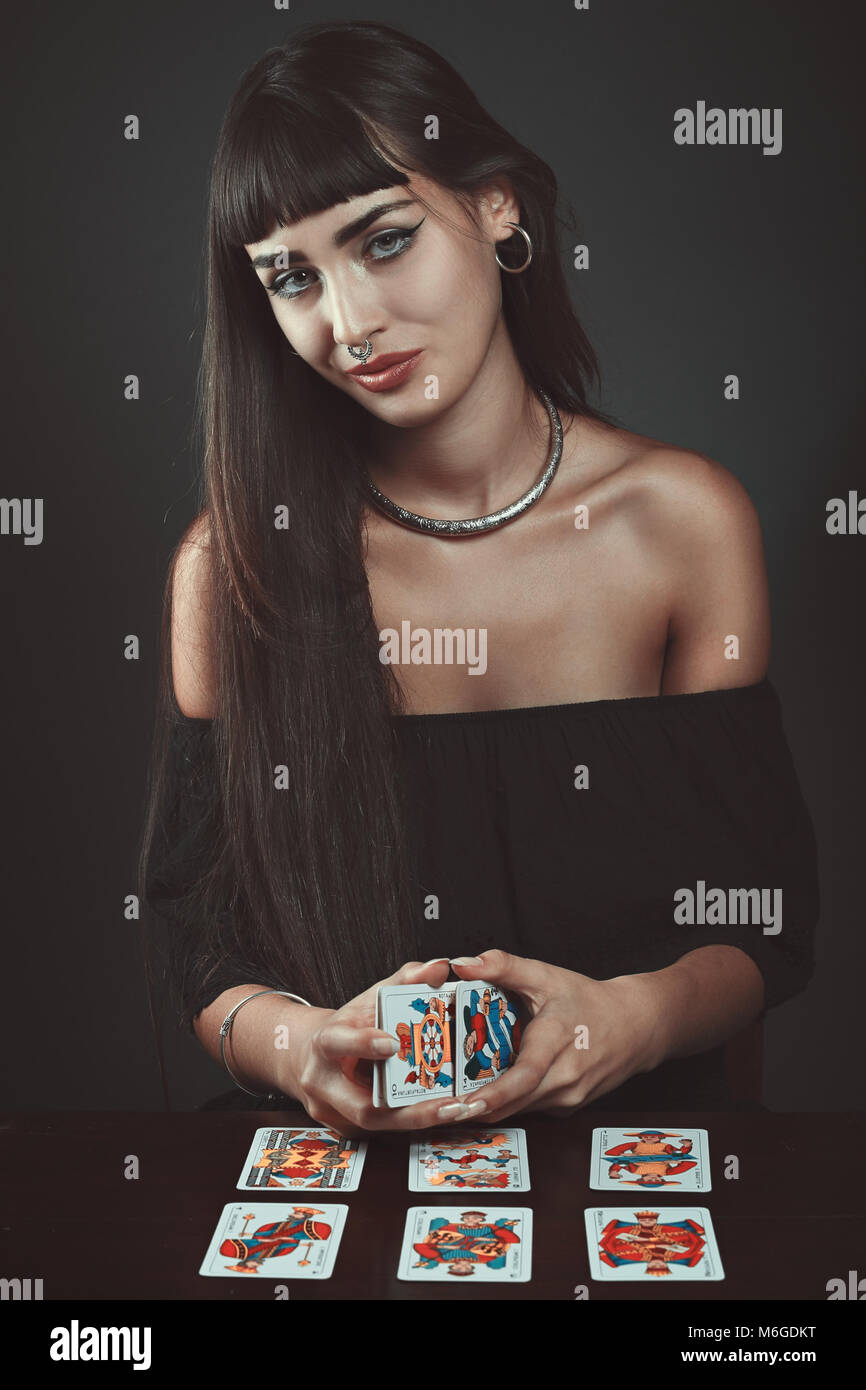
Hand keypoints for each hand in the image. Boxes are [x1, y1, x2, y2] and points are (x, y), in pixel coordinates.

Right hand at [275, 959, 487, 1136]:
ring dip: (421, 1121)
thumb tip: (441, 966)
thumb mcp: (371, 998)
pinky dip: (417, 1122)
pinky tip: (447, 1113)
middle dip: (410, 1110)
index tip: (392, 1043)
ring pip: (379, 1127)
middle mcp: (324, 1085)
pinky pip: (386, 1132)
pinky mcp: (350, 1130)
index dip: (362, 1044)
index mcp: (324, 1045)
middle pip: (363, 1109)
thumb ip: (405, 980)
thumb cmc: (348, 1025)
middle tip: (452, 1102)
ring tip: (459, 1110)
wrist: (311, 1057)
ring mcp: (335, 1114)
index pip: (336, 1043)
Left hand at [448, 949, 665, 1121]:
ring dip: (488, 1105)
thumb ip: (502, 966)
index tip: (462, 1105)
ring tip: (453, 1096)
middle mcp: (564, 1079)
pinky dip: (508, 1101)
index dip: (491, 1095)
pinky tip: (489, 1088)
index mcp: (556, 1043)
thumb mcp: (546, 976)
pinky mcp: (568, 1108)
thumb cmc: (590, 1000)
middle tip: (436, 1105)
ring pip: (518, 1109)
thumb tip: (461, 964)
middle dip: (474, 1106)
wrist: (637, 1026)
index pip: (522, 1078)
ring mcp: (568, 1098)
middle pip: (512, 1103)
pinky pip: (530, 1108)